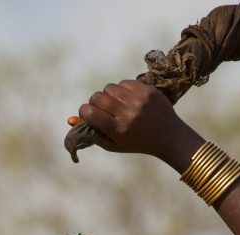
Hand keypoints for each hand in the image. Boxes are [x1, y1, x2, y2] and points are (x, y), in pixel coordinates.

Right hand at [74, 80, 202, 169]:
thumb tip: (72, 119)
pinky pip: (124, 83)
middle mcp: (129, 115)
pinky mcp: (147, 91)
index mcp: (119, 131)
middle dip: (94, 102)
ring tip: (116, 104)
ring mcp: (139, 101)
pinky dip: (121, 90)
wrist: (167, 136)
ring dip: (108, 95)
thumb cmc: (136, 143)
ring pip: (109, 87)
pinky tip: (128, 99)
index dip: (84, 112)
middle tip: (101, 109)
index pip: (90, 114)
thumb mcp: (114, 145)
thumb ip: (93, 134)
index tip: (87, 114)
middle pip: (97, 97)